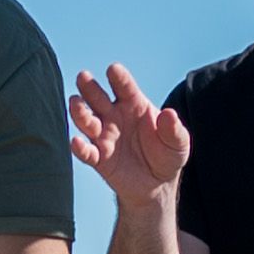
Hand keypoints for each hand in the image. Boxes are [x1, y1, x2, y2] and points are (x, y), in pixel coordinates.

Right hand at [68, 64, 190, 202]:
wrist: (158, 184)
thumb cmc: (167, 154)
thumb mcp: (178, 142)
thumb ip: (174, 130)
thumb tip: (169, 114)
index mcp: (134, 104)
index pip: (124, 87)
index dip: (119, 78)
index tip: (113, 70)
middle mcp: (115, 116)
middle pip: (98, 98)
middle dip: (90, 88)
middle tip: (83, 77)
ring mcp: (104, 136)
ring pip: (87, 121)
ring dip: (80, 112)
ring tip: (75, 103)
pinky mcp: (99, 158)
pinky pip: (87, 152)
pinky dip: (80, 148)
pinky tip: (76, 142)